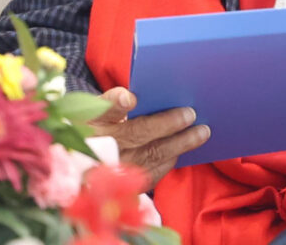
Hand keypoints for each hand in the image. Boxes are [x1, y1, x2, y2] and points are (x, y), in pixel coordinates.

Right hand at [88, 87, 210, 184]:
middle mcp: (100, 147)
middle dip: (166, 124)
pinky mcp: (124, 187)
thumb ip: (114, 104)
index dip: (115, 103)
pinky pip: (152, 173)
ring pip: (150, 155)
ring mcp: (112, 170)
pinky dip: (169, 160)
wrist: (83, 169)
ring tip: (201, 132)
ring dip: (179, 144)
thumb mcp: (95, 114)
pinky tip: (182, 150)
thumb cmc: (96, 132)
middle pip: (136, 134)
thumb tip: (134, 98)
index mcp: (90, 122)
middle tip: (191, 114)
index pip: (102, 110)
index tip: (130, 98)